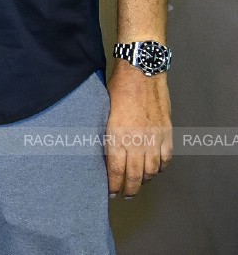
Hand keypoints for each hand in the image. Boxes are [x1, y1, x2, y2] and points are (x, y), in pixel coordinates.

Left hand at [105, 65, 171, 198]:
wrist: (141, 73)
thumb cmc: (117, 88)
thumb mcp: (103, 113)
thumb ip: (106, 134)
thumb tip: (104, 153)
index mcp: (117, 137)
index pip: (116, 170)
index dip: (113, 185)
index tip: (111, 193)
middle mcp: (137, 141)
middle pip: (135, 176)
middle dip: (129, 189)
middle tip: (125, 196)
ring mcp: (154, 138)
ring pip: (152, 170)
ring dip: (145, 180)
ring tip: (139, 185)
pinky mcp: (166, 133)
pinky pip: (166, 158)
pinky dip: (161, 167)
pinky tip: (155, 170)